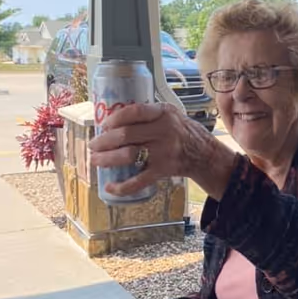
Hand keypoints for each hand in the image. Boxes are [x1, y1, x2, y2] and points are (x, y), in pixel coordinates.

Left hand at [89, 102, 235, 200]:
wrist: (204, 154)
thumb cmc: (182, 131)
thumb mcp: (170, 113)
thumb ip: (148, 112)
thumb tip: (114, 116)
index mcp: (163, 113)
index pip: (134, 112)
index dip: (115, 118)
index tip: (104, 125)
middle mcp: (163, 131)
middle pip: (126, 135)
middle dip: (104, 141)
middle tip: (93, 146)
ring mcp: (163, 152)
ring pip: (128, 155)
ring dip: (107, 159)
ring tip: (95, 161)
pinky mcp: (163, 170)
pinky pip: (139, 180)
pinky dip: (122, 186)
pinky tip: (110, 186)